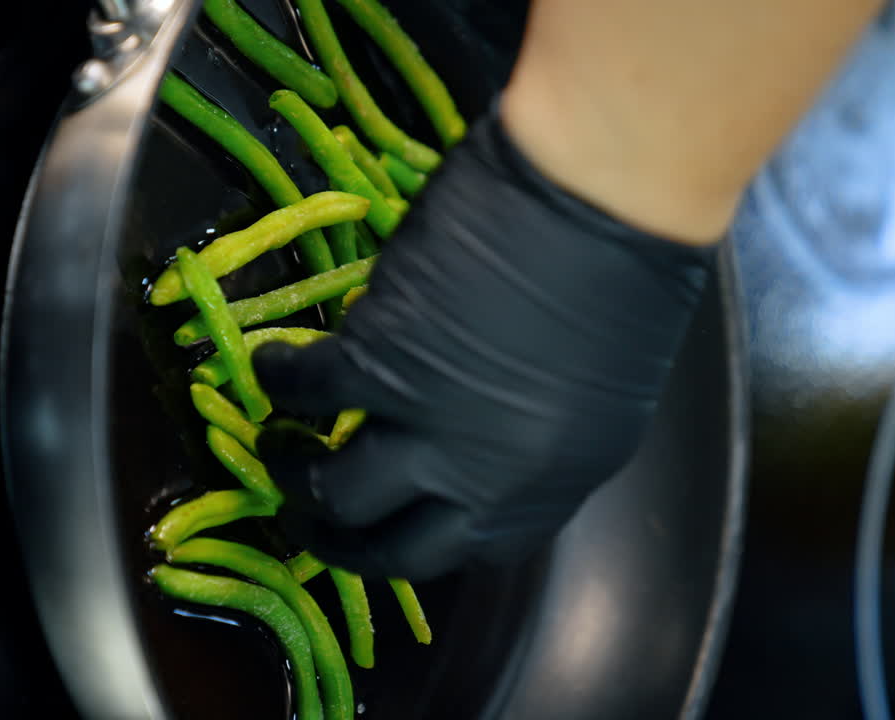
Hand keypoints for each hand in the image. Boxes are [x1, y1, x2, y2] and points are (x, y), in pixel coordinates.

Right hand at [254, 107, 713, 580]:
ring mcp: (432, 428)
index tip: (367, 528)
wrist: (610, 192)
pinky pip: (308, 392)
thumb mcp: (594, 397)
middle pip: (386, 547)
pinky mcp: (383, 362)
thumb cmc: (623, 270)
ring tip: (275, 445)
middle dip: (331, 538)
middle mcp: (486, 480)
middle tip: (301, 512)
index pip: (455, 554)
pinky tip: (271, 364)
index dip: (397, 545)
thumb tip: (461, 438)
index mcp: (548, 489)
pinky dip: (279, 380)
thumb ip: (523, 438)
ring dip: (292, 469)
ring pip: (334, 487)